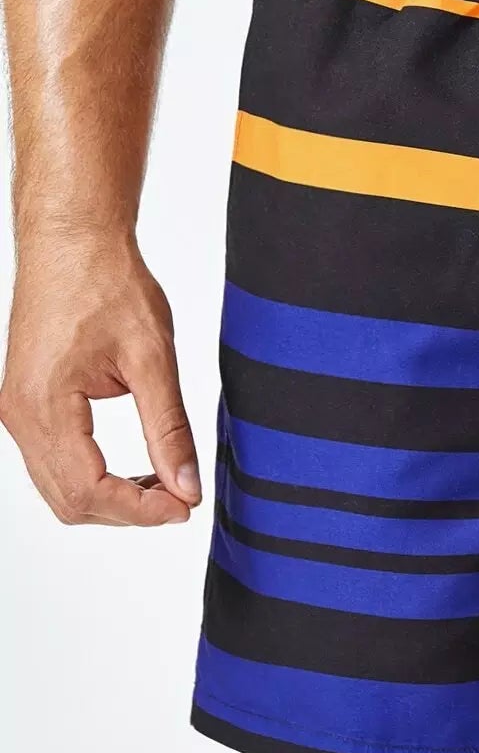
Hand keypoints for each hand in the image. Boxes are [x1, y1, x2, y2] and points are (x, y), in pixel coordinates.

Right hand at [0, 231, 200, 526]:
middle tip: (181, 501)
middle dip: (127, 511)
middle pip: (70, 501)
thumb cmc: (106, 282)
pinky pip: (53, 462)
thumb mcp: (152, 356)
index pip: (90, 490)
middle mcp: (20, 415)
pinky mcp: (25, 402)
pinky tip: (136, 468)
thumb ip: (169, 428)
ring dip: (111, 498)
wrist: (71, 241)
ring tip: (164, 486)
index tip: (185, 508)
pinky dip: (93, 477)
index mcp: (46, 404)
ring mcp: (17, 410)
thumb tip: (187, 486)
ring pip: (59, 488)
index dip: (140, 510)